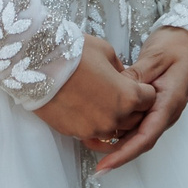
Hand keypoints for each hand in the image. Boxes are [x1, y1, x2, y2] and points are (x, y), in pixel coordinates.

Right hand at [33, 35, 156, 141]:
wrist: (38, 65)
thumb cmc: (73, 54)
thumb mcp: (107, 52)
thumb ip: (122, 70)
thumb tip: (124, 79)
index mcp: (128, 96)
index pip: (150, 99)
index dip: (144, 89)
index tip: (135, 84)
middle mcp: (115, 118)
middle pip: (136, 119)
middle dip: (133, 107)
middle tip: (119, 93)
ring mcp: (95, 129)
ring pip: (115, 131)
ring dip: (113, 119)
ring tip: (101, 102)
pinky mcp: (77, 133)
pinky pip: (94, 135)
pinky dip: (94, 125)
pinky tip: (87, 111)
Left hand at [91, 26, 187, 171]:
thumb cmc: (178, 46)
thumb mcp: (155, 56)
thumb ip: (136, 77)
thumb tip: (117, 92)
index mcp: (169, 101)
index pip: (147, 136)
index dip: (125, 153)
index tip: (107, 164)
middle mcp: (166, 111)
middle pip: (141, 140)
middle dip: (117, 153)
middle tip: (94, 160)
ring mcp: (160, 110)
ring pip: (138, 133)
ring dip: (117, 142)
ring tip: (91, 142)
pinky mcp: (154, 105)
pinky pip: (137, 122)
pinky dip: (120, 128)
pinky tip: (103, 126)